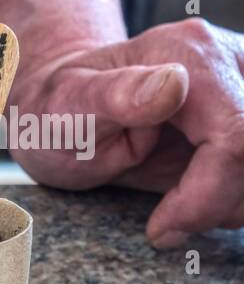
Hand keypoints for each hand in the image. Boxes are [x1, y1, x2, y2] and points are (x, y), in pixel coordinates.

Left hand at [8, 17, 243, 247]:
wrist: (66, 108)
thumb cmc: (58, 110)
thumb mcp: (66, 107)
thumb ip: (114, 94)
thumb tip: (172, 85)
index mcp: (188, 55)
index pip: (236, 136)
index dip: (208, 194)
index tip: (162, 228)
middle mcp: (229, 61)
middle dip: (222, 201)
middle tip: (169, 224)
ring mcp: (243, 87)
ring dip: (230, 203)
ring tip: (177, 208)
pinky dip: (235, 198)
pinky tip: (196, 198)